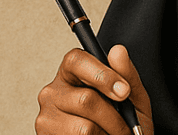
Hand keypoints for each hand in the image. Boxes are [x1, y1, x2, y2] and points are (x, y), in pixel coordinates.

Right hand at [36, 45, 153, 134]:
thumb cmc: (122, 118)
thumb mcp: (131, 95)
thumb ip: (126, 73)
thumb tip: (118, 50)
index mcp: (73, 72)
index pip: (76, 60)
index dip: (102, 75)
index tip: (124, 92)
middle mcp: (54, 91)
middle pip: (85, 99)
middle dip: (113, 117)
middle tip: (126, 126)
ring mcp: (47, 116)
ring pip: (84, 127)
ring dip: (107, 133)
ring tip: (113, 134)